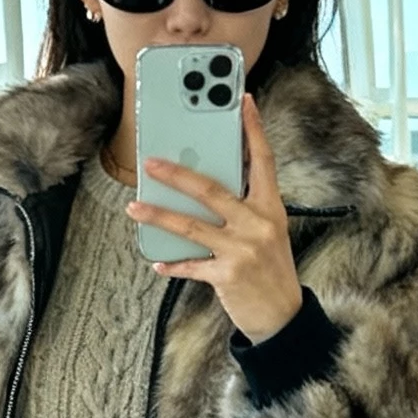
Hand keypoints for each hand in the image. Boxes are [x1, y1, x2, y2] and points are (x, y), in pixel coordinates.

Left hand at [128, 93, 303, 344]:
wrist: (282, 316)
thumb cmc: (270, 268)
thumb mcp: (268, 231)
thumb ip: (244, 208)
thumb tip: (205, 186)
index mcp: (270, 207)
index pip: (263, 160)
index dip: (253, 129)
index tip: (243, 101)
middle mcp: (257, 223)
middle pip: (211, 190)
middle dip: (177, 175)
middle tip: (151, 162)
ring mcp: (242, 249)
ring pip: (191, 226)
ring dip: (159, 216)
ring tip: (134, 208)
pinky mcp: (227, 275)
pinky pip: (191, 265)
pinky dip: (172, 264)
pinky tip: (157, 261)